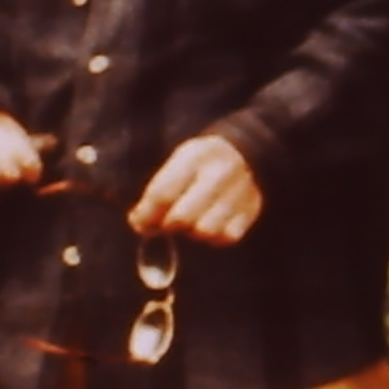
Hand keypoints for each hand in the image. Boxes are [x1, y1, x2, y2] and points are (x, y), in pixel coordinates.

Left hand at [128, 132, 262, 244]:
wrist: (246, 151)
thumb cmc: (203, 160)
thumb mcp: (180, 158)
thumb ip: (159, 186)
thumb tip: (138, 221)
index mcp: (195, 156)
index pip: (162, 193)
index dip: (145, 214)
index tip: (137, 222)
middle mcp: (219, 174)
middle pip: (182, 217)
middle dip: (165, 225)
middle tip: (162, 223)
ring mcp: (239, 193)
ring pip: (204, 231)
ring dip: (190, 232)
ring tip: (188, 222)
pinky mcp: (251, 210)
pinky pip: (226, 237)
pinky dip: (213, 237)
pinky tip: (207, 224)